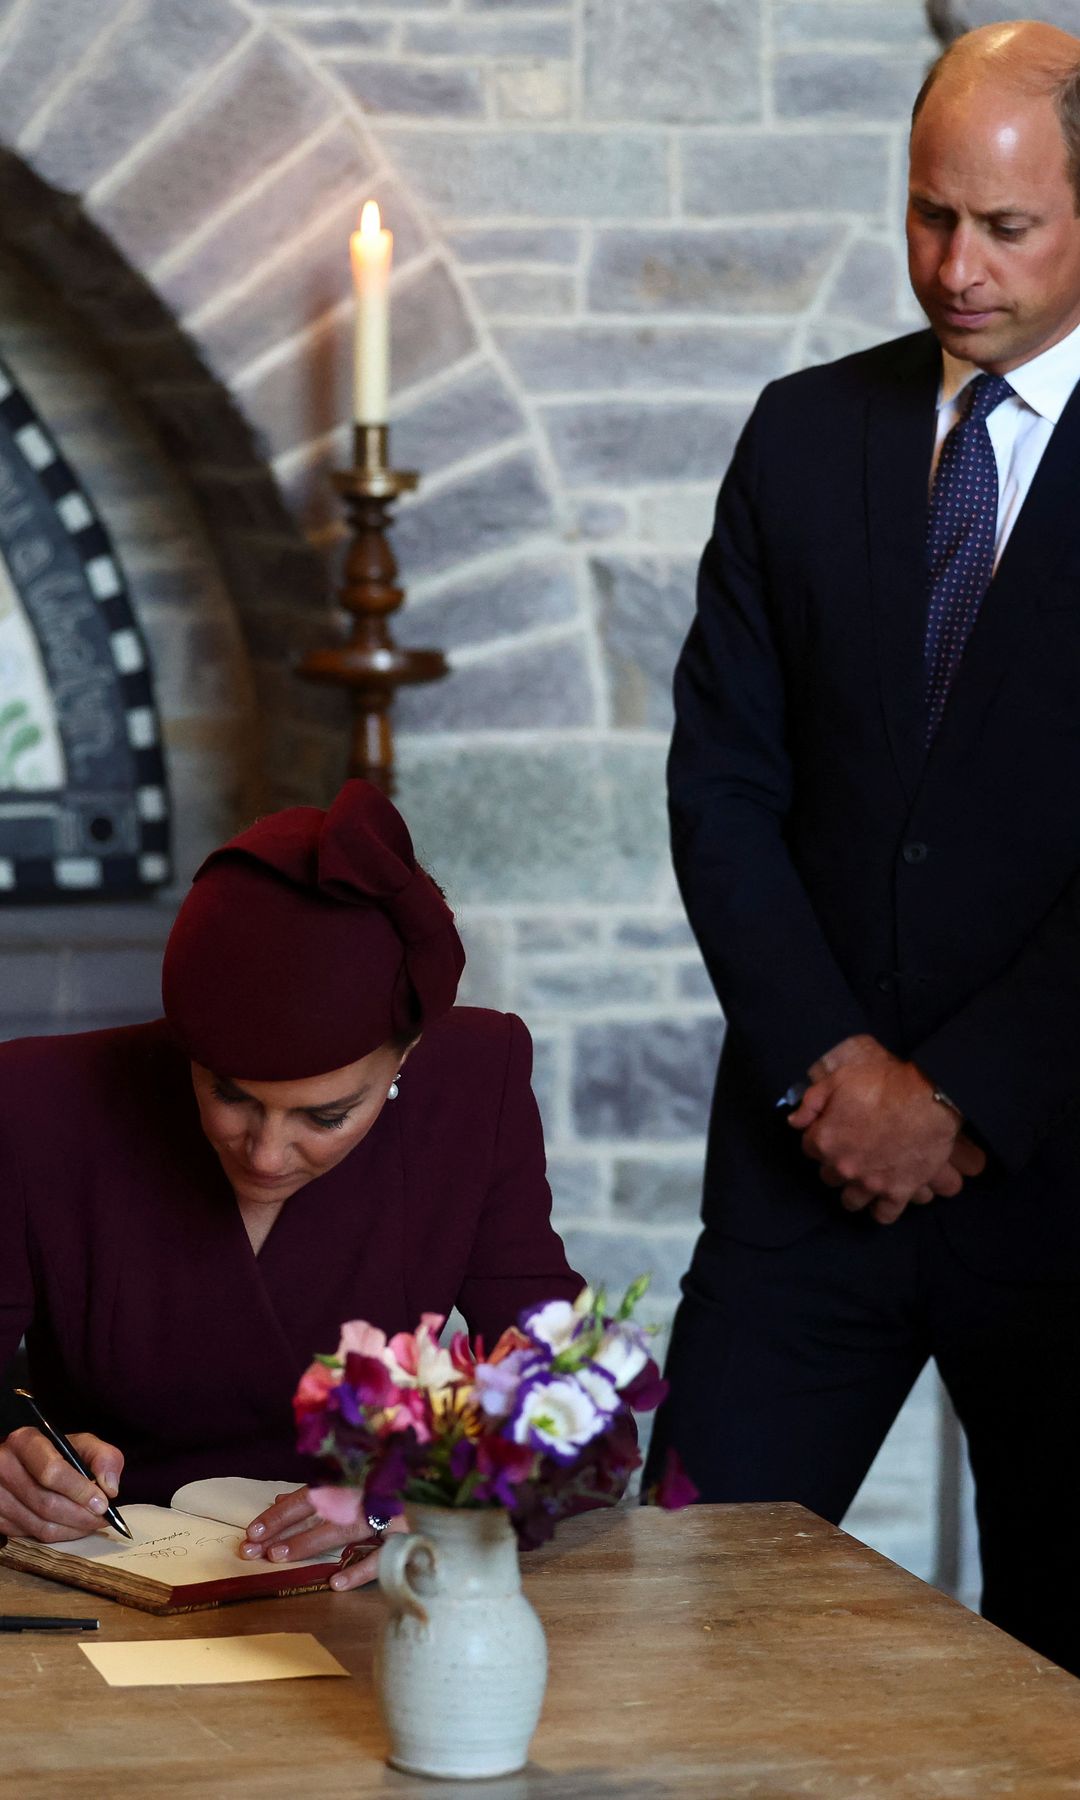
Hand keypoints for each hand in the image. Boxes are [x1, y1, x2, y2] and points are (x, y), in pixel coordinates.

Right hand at [0, 1428, 123, 1542]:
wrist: (25, 1462)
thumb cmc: (57, 1452)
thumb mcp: (81, 1444)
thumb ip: (103, 1457)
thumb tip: (110, 1488)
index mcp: (25, 1442)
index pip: (51, 1472)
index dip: (80, 1490)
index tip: (102, 1503)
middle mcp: (4, 1467)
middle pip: (47, 1503)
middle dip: (81, 1515)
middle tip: (102, 1519)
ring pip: (40, 1525)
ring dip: (72, 1529)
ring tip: (91, 1523)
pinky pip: (32, 1535)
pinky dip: (58, 1535)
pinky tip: (72, 1526)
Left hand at [240, 1487, 406, 1591]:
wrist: (441, 1489)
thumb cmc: (392, 1484)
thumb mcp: (355, 1482)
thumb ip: (315, 1493)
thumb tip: (279, 1500)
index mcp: (352, 1478)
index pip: (308, 1496)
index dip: (280, 1513)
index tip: (251, 1531)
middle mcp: (366, 1493)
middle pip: (317, 1512)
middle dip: (283, 1531)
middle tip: (252, 1550)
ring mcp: (386, 1513)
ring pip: (342, 1529)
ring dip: (309, 1543)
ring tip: (280, 1557)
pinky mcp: (407, 1534)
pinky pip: (381, 1554)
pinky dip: (360, 1569)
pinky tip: (336, 1582)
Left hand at [789, 1036, 974, 1219]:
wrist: (928, 1098)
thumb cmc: (883, 1084)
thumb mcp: (838, 1080)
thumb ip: (811, 1101)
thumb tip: (794, 1121)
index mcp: (824, 1140)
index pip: (809, 1148)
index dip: (821, 1137)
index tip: (833, 1131)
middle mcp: (843, 1167)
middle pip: (828, 1176)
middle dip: (836, 1164)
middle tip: (852, 1152)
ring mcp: (870, 1183)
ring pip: (851, 1200)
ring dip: (854, 1191)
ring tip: (864, 1179)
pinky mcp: (898, 1192)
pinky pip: (883, 1215)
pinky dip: (882, 1209)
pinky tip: (884, 1199)